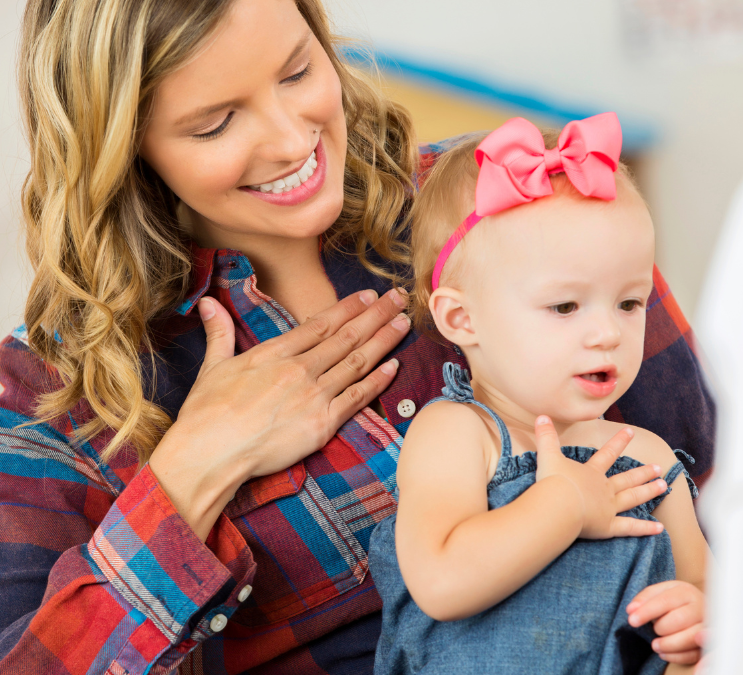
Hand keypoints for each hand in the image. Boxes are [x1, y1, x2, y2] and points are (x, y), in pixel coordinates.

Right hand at [150, 288, 410, 540]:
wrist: (211, 452)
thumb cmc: (207, 413)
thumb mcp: (211, 367)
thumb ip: (219, 333)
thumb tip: (207, 304)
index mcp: (274, 353)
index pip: (320, 324)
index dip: (348, 308)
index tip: (368, 295)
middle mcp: (299, 368)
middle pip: (347, 336)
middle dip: (376, 314)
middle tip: (398, 298)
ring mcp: (314, 395)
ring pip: (357, 362)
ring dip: (384, 340)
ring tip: (403, 323)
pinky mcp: (323, 423)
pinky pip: (357, 397)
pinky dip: (377, 381)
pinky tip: (394, 366)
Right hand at [534, 416, 665, 539]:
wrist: (557, 506)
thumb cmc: (553, 482)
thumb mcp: (547, 456)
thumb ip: (546, 437)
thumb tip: (541, 416)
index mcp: (591, 473)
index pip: (607, 454)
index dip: (618, 442)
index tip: (630, 431)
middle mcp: (604, 489)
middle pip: (626, 478)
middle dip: (642, 472)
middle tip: (658, 468)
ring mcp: (608, 508)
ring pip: (633, 498)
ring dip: (648, 492)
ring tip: (663, 487)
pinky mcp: (608, 526)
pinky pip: (630, 527)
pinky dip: (645, 528)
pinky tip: (660, 528)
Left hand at [627, 580, 704, 664]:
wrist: (700, 608)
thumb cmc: (675, 600)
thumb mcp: (660, 592)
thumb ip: (644, 598)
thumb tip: (631, 610)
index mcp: (686, 591)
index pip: (664, 601)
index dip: (646, 611)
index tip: (632, 620)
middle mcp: (700, 607)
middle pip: (678, 620)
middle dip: (660, 628)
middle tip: (653, 630)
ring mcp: (708, 626)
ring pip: (690, 638)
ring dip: (668, 644)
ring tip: (654, 645)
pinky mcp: (711, 644)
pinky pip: (695, 654)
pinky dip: (677, 656)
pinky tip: (664, 653)